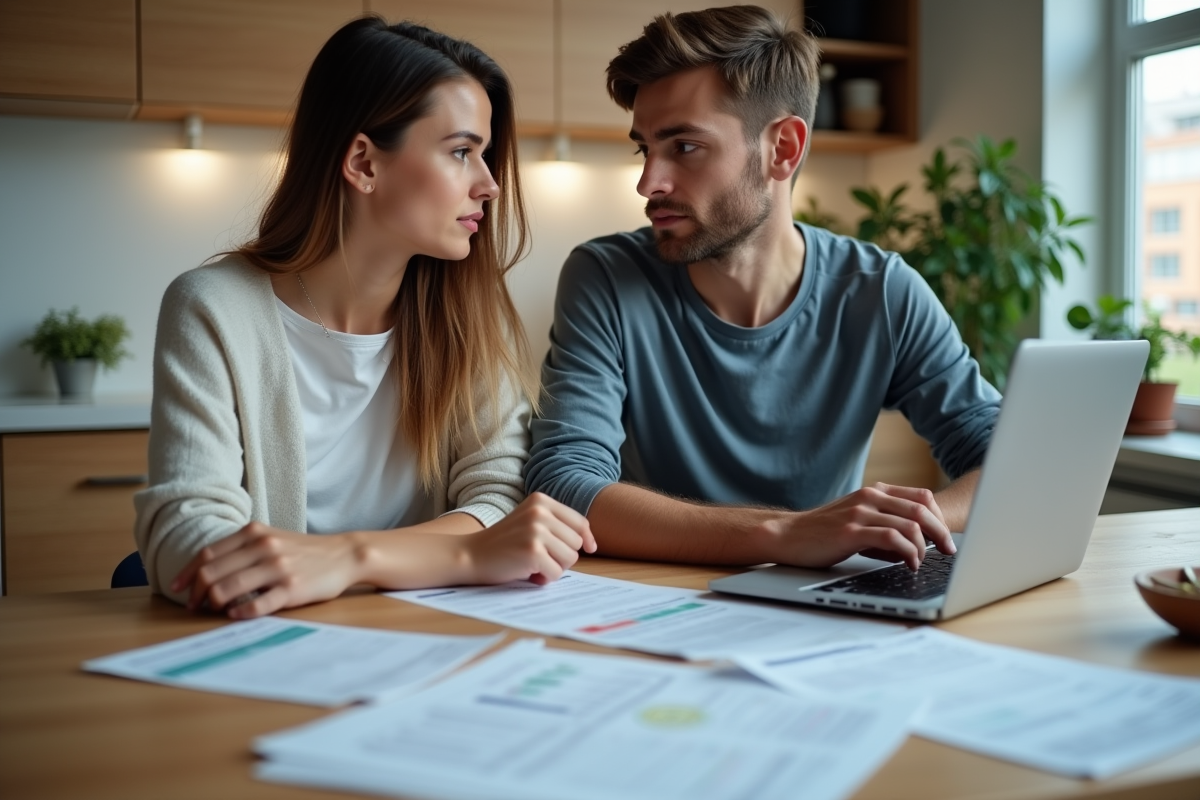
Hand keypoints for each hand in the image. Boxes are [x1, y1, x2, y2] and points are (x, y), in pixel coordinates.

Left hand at [170, 523, 359, 618]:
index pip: (208, 554)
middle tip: (194, 606)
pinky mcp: (291, 589)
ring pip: (228, 589)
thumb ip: (242, 548)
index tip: (177, 588)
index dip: (188, 573)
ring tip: (215, 611)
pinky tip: (235, 615)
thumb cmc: (303, 551)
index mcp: (254, 532)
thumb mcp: (271, 538)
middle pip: (212, 572)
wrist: (344, 555)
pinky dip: (239, 613)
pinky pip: (256, 605)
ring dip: (213, 604)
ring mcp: (277, 568)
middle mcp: (263, 547)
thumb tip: (207, 571)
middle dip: (196, 593)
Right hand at [463, 492, 596, 585]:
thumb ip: (555, 525)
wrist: (470, 555)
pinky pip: (556, 573)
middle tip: (540, 559)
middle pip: (577, 543)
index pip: (579, 521)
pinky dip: (544, 578)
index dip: (586, 538)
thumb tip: (590, 543)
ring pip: (570, 558)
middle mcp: (540, 512)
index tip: (590, 548)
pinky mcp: (533, 551)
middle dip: (563, 556)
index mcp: (541, 501)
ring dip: (554, 567)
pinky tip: (527, 572)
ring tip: (533, 564)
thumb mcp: (529, 522)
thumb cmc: (503, 543)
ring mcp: (536, 531)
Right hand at [764, 483, 953, 570]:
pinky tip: (908, 564)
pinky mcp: (852, 531)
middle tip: (949, 552)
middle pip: (922, 509)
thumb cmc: (822, 533)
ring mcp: (860, 512)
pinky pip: (892, 538)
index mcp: (874, 491)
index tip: (947, 539)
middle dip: (942, 533)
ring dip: (924, 547)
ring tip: (921, 562)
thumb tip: (915, 544)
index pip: (922, 496)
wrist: (788, 535)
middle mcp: (870, 496)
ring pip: (911, 524)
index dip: (940, 517)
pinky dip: (908, 552)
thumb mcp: (857, 520)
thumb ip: (884, 524)